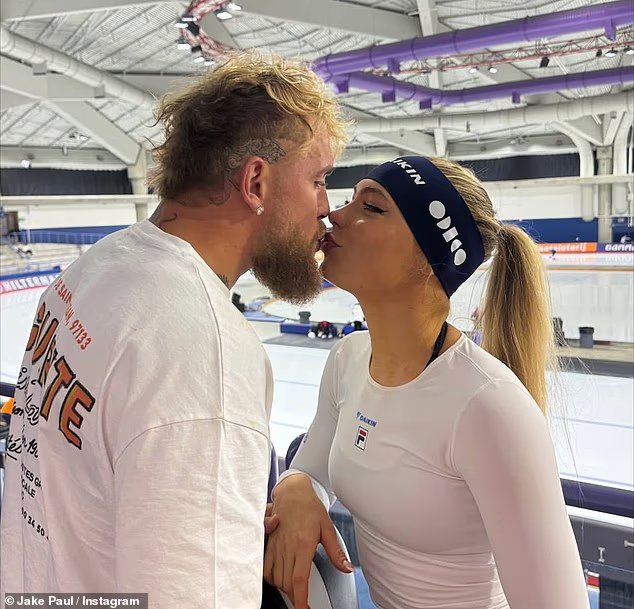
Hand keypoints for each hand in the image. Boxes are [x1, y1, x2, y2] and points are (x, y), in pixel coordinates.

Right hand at [263, 474, 352, 608]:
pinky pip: (266, 567)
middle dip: (295, 596)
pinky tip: (280, 577)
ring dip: (285, 588)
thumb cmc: (309, 506)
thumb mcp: (327, 527)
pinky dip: (272, 578)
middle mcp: (287, 547)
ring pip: (276, 578)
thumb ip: (336, 552)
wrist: (292, 490)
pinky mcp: (269, 542)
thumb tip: (347, 568)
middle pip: (287, 583)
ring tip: (295, 589)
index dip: (300, 599)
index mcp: (303, 544)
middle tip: (304, 599)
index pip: (299, 579)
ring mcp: (276, 545)